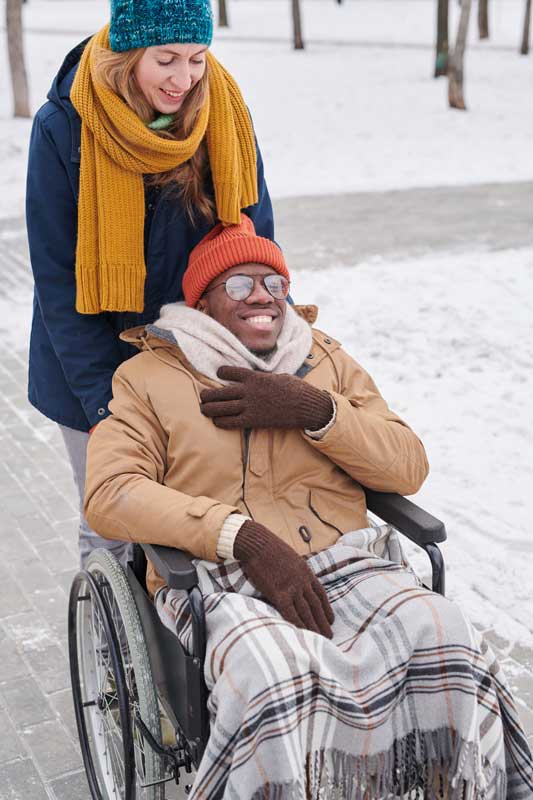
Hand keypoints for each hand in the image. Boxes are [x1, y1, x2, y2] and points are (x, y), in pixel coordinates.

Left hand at [200, 366, 332, 430]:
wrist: (306, 405)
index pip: (230, 371)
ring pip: (221, 407)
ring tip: (204, 409)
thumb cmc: (297, 389)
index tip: (218, 373)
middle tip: (203, 397)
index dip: (221, 371)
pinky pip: (231, 422)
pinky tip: (216, 421)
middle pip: (220, 392)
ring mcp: (250, 406)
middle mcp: (248, 390)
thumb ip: (265, 378)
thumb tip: (262, 379)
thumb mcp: (280, 376)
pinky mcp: (253, 420)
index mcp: (255, 377)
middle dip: (208, 395)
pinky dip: (221, 421)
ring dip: (209, 408)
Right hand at [234, 520, 333, 637]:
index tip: (331, 619)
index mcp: (306, 572)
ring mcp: (292, 588)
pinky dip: (297, 623)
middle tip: (330, 635)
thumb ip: (296, 570)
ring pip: (306, 611)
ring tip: (320, 638)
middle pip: (316, 605)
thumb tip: (296, 578)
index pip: (320, 594)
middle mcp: (302, 581)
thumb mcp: (291, 557)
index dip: (326, 608)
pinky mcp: (279, 593)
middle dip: (323, 622)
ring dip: (314, 626)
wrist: (258, 543)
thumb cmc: (270, 547)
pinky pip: (290, 612)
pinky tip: (301, 633)